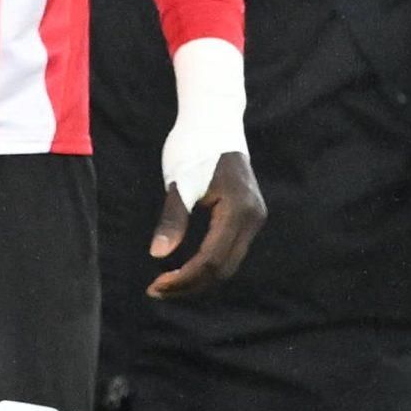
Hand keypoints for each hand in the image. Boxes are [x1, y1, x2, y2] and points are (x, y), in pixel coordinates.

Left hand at [145, 151, 264, 298]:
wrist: (213, 119)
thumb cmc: (192, 146)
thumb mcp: (178, 183)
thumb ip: (172, 220)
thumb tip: (158, 255)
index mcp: (238, 211)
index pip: (211, 260)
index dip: (183, 279)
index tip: (156, 286)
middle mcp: (253, 218)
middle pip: (223, 269)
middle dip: (190, 284)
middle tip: (156, 291)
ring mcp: (253, 217)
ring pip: (228, 263)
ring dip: (198, 278)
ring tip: (166, 284)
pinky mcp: (248, 215)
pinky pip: (228, 250)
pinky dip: (207, 263)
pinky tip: (183, 267)